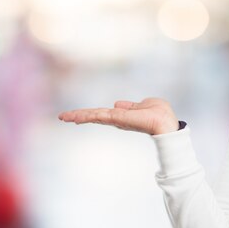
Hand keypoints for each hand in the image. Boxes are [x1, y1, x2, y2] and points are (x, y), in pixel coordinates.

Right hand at [58, 98, 179, 134]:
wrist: (167, 123)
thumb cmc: (160, 114)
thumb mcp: (144, 105)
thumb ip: (130, 106)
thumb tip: (117, 104)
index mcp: (122, 115)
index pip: (102, 113)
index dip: (89, 113)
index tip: (74, 115)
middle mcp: (117, 119)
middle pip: (94, 116)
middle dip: (79, 116)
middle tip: (62, 117)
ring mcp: (117, 120)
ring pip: (94, 116)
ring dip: (79, 116)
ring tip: (63, 117)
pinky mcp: (119, 119)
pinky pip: (101, 115)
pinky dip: (88, 115)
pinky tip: (76, 117)